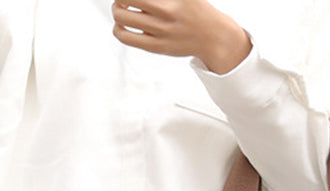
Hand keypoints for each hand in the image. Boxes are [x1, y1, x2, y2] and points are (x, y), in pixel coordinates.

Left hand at [111, 1, 251, 73]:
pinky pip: (127, 38)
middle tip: (122, 0)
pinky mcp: (157, 47)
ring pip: (122, 18)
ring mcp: (160, 31)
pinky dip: (119, 30)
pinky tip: (123, 26)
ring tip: (121, 11)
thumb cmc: (197, 11)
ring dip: (117, 12)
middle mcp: (165, 12)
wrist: (213, 37)